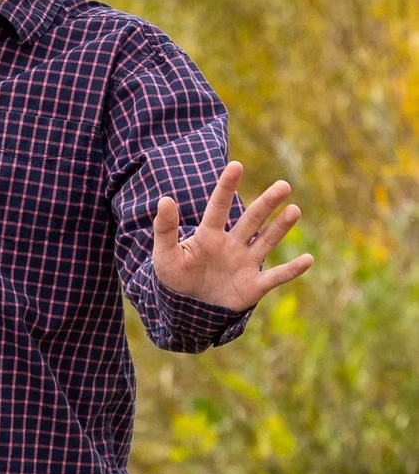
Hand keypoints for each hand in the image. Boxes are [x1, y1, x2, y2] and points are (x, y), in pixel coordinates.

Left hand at [151, 163, 312, 315]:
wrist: (186, 309)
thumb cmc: (174, 278)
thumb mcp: (165, 254)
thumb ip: (165, 229)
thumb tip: (164, 199)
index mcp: (209, 235)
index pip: (219, 206)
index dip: (227, 186)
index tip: (236, 165)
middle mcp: (231, 244)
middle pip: (252, 219)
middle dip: (266, 203)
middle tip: (283, 185)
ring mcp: (244, 264)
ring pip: (266, 241)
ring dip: (280, 227)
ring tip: (294, 209)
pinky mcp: (253, 286)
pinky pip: (276, 276)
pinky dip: (292, 270)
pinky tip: (308, 259)